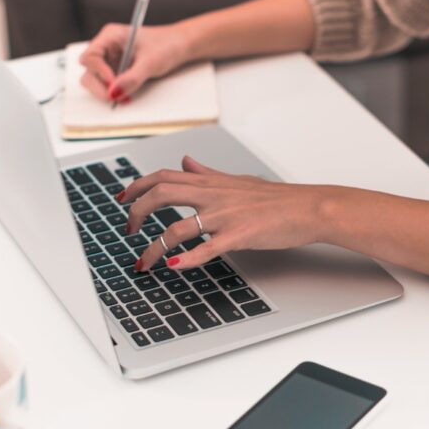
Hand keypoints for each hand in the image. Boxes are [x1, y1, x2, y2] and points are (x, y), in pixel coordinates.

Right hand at [78, 23, 194, 102]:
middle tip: (115, 97)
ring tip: (124, 97)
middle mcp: (107, 47)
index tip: (113, 82)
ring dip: (106, 91)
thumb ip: (132, 78)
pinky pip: (108, 85)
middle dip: (100, 86)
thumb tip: (114, 93)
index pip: (90, 56)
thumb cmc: (167, 44)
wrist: (180, 46)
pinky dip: (114, 93)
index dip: (99, 71)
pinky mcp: (117, 71)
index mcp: (110, 36)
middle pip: (89, 70)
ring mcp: (111, 60)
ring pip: (95, 80)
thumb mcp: (150, 62)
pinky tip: (127, 95)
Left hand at [119, 156, 335, 270]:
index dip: (137, 186)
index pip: (163, 177)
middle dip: (137, 212)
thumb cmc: (275, 199)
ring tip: (143, 262)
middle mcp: (213, 196)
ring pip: (177, 227)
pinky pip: (206, 248)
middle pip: (161, 194)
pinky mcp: (238, 236)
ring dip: (154, 247)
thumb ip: (207, 174)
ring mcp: (224, 216)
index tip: (122, 198)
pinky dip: (186, 259)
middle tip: (128, 230)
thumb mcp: (236, 180)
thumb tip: (186, 162)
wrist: (307, 208)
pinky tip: (172, 266)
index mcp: (210, 183)